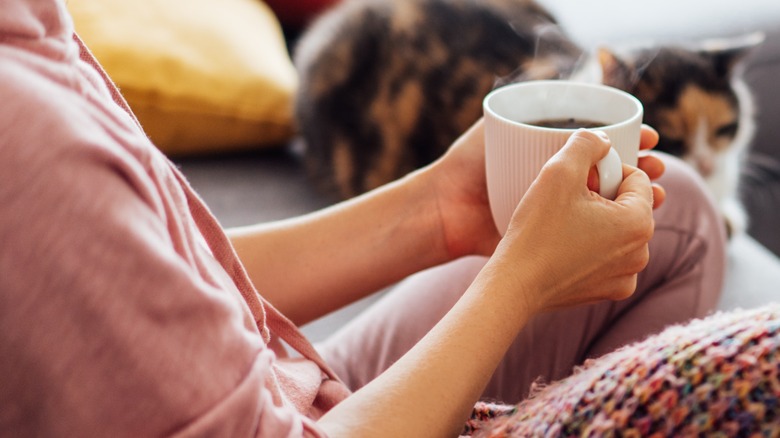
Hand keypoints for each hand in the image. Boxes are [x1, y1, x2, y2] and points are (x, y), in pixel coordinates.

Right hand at [494, 130, 654, 313]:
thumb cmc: (536, 229)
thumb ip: (586, 143)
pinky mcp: (609, 291)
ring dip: (597, 221)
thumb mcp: (558, 172)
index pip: (636, 176)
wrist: (514, 284)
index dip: (604, 172)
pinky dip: (592, 248)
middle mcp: (641, 253)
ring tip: (562, 225)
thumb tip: (603, 139)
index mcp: (639, 222)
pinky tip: (563, 247)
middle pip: (629, 204)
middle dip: (603, 198)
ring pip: (618, 231)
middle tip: (566, 204)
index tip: (575, 184)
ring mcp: (626, 276)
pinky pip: (608, 257)